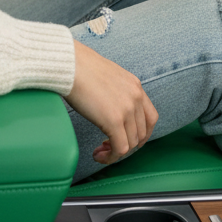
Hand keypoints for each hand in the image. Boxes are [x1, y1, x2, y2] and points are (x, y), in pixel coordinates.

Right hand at [66, 40, 158, 164]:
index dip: (141, 133)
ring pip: (131, 143)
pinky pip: (119, 148)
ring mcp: (127, 109)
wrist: (70, 65)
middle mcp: (136, 98)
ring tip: (101, 152)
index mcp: (135, 86)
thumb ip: (116, 92)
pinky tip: (99, 155)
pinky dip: (110, 157)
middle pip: (142, 133)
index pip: (150, 117)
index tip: (127, 138)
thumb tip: (110, 108)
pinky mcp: (114, 121)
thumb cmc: (80, 68)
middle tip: (110, 147)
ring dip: (116, 152)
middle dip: (127, 144)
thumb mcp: (108, 77)